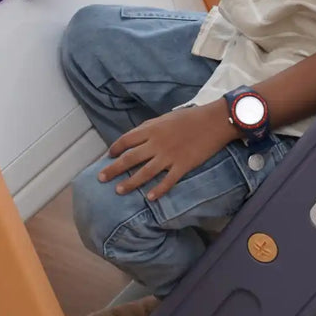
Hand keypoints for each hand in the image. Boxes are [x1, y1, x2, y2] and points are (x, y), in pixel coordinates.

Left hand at [99, 102, 236, 200]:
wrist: (214, 121)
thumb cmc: (190, 117)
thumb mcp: (165, 118)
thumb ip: (150, 128)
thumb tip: (136, 137)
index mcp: (151, 129)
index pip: (126, 140)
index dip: (115, 148)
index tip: (109, 155)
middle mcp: (156, 143)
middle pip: (130, 158)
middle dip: (113, 169)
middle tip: (101, 178)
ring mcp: (169, 156)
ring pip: (145, 172)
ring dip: (130, 183)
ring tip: (118, 190)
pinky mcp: (183, 166)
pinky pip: (168, 181)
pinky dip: (159, 190)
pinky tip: (150, 198)